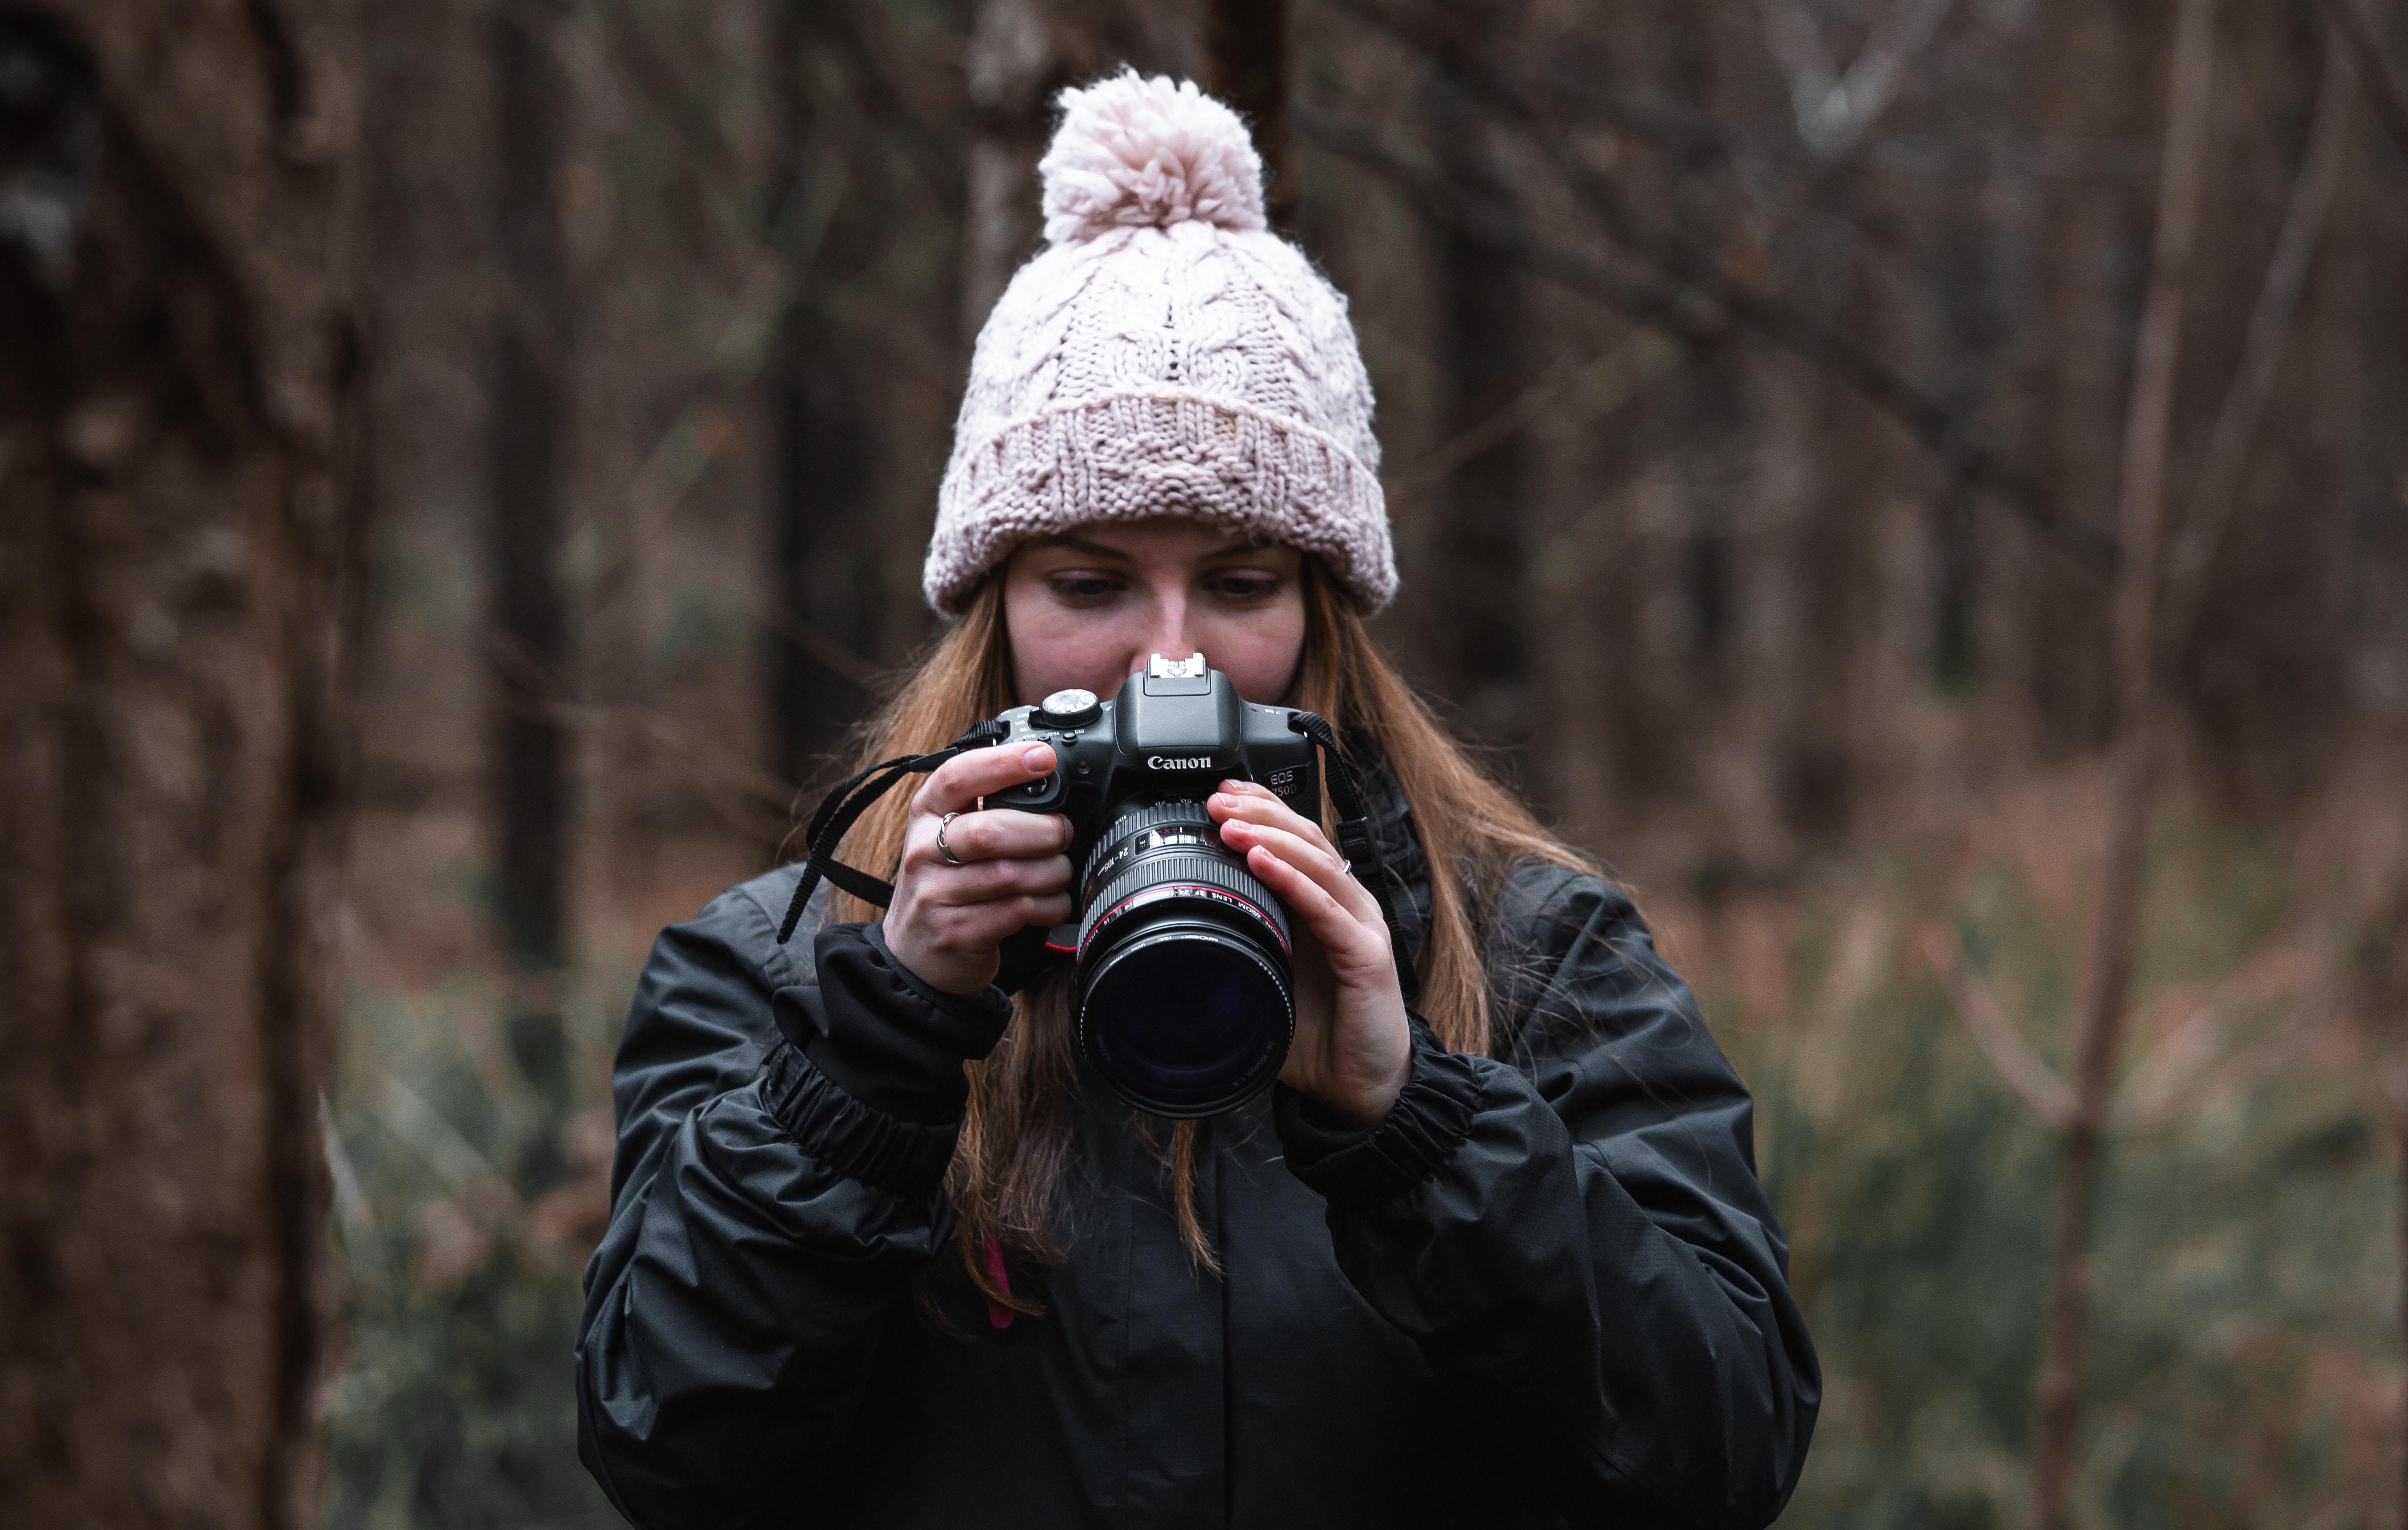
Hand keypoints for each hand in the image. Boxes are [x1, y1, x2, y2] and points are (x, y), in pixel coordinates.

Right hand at [881, 744, 1073, 995]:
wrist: (914, 955)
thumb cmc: (943, 886)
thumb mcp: (946, 837)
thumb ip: (982, 808)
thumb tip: (1044, 778)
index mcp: (925, 815)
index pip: (956, 777)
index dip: (1003, 763)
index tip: (1043, 758)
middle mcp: (923, 852)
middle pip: (988, 831)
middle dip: (1041, 831)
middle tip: (1063, 834)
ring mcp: (937, 895)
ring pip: (1008, 874)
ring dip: (1051, 872)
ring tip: (1061, 872)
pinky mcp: (958, 932)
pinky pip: (1016, 910)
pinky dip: (1048, 905)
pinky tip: (1054, 903)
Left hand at [1207, 780, 1411, 1124]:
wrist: (1363, 1087)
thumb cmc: (1321, 1035)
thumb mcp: (1265, 983)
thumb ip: (1236, 954)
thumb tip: (1176, 940)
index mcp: (1320, 907)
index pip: (1293, 840)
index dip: (1261, 809)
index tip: (1219, 794)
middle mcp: (1344, 906)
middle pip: (1305, 837)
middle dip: (1260, 811)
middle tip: (1217, 799)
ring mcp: (1359, 925)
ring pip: (1317, 861)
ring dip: (1272, 836)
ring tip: (1231, 823)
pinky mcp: (1367, 954)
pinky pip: (1327, 907)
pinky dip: (1293, 880)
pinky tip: (1264, 861)